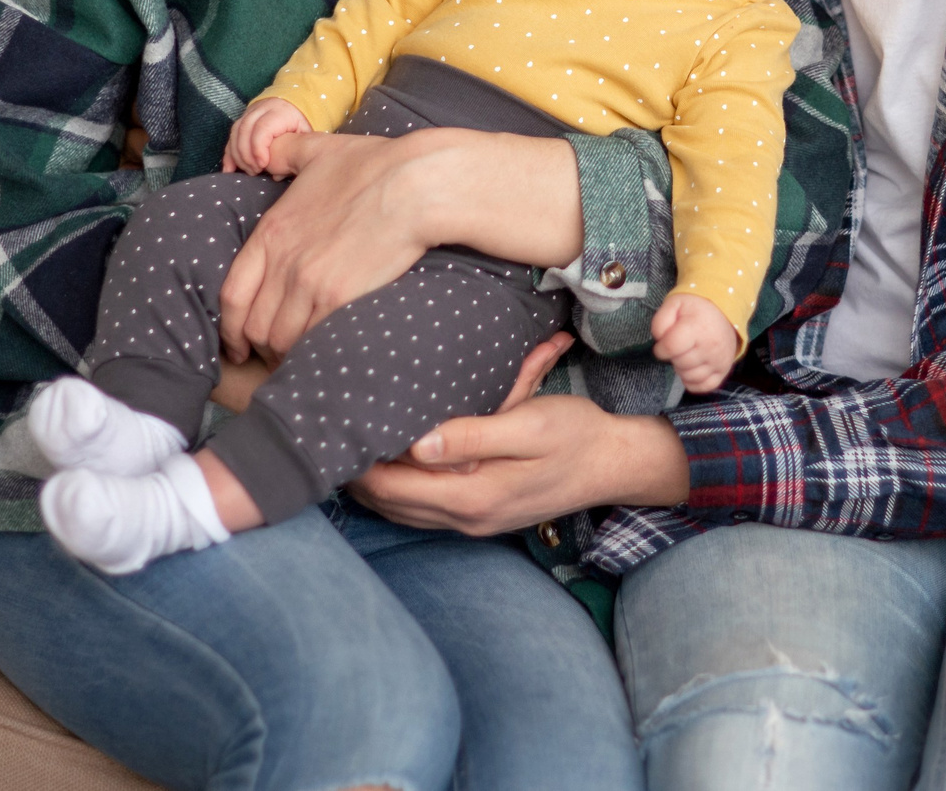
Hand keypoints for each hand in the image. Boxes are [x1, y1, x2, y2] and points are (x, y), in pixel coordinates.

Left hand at [215, 129, 444, 364]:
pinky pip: (310, 339)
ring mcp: (309, 282)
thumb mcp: (318, 150)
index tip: (235, 342)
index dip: (229, 327)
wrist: (415, 185)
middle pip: (252, 324)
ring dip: (284, 353)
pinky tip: (320, 351)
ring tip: (296, 357)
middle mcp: (283, 261)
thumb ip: (285, 151)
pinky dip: (310, 351)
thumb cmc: (374, 165)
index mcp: (272, 231)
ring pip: (278, 339)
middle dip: (256, 346)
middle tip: (268, 354)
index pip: (232, 294)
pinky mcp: (339, 297)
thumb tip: (268, 151)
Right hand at [225, 97, 309, 176]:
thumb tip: (278, 176)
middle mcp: (262, 108)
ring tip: (248, 171)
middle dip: (247, 154)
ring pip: (235, 132)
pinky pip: (232, 135)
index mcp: (279, 111)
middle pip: (245, 129)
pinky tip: (229, 169)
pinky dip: (229, 153)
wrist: (296, 103)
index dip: (258, 148)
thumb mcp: (305, 132)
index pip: (262, 128)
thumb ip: (295, 151)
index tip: (263, 165)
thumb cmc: (301, 124)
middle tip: (255, 171)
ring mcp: (250, 112)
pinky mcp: (243, 118)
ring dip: (237, 155)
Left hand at [347, 389, 691, 536]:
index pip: (389, 487)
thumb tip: (417, 443)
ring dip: (372, 482)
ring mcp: (472, 522)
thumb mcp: (530, 424)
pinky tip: (390, 461)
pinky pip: (420, 509)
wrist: (613, 464)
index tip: (340, 423)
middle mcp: (466, 518)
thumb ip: (473, 435)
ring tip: (351, 442)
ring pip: (399, 510)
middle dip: (355, 472)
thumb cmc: (575, 434)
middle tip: (332, 429)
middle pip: (385, 503)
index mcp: (473, 496)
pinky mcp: (479, 516)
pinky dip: (396, 489)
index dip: (358, 460)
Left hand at [650, 291, 739, 394]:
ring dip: (682, 369)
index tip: (663, 345)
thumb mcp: (674, 304)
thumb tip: (660, 341)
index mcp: (697, 328)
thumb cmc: (695, 309)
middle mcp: (710, 347)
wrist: (723, 311)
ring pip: (690, 377)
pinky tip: (691, 369)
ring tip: (686, 355)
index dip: (661, 349)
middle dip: (673, 357)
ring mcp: (719, 361)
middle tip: (679, 347)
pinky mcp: (724, 370)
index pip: (671, 348)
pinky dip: (693, 381)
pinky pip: (704, 386)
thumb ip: (660, 321)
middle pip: (680, 363)